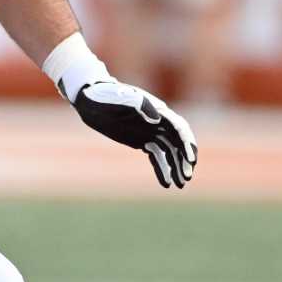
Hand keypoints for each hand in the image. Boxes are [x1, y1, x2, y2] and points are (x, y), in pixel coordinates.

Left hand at [61, 77, 197, 188]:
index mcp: (157, 110)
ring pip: (170, 152)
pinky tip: (166, 183)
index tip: (190, 160)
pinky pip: (157, 156)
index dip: (186, 143)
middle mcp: (159, 121)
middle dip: (185, 159)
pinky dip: (162, 169)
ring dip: (177, 167)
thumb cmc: (104, 96)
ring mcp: (151, 131)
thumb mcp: (119, 99)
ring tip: (180, 185)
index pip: (178, 128)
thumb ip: (138, 105)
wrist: (91, 100)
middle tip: (186, 176)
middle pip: (178, 142)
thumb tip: (157, 117)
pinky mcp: (142, 140)